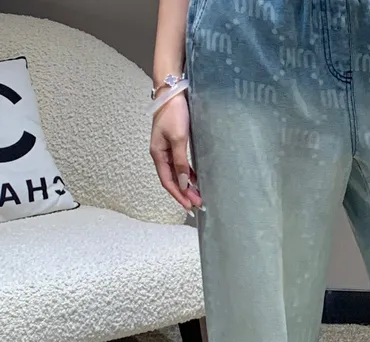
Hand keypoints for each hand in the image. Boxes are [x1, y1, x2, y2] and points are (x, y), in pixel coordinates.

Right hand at [150, 93, 202, 212]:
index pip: (167, 181)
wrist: (172, 92)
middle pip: (173, 180)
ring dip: (187, 186)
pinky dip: (188, 174)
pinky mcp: (175, 145)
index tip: (189, 207)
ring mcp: (167, 150)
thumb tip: (184, 183)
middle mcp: (161, 154)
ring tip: (198, 196)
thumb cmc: (173, 113)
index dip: (178, 195)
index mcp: (158, 154)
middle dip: (184, 194)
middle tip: (198, 205)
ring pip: (177, 174)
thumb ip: (181, 162)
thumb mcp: (178, 139)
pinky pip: (181, 165)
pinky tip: (196, 181)